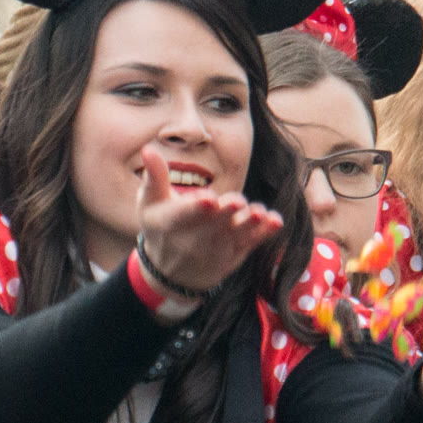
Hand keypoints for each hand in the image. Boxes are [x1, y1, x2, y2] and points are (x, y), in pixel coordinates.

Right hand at [134, 145, 282, 294]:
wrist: (171, 272)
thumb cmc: (160, 226)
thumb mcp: (149, 203)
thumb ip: (154, 177)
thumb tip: (148, 149)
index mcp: (169, 224)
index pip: (182, 217)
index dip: (195, 208)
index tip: (208, 199)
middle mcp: (192, 241)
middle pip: (212, 226)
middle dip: (225, 214)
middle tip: (237, 200)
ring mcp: (215, 250)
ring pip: (234, 236)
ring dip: (248, 225)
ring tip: (258, 213)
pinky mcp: (233, 255)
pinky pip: (250, 244)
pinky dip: (263, 234)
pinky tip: (275, 221)